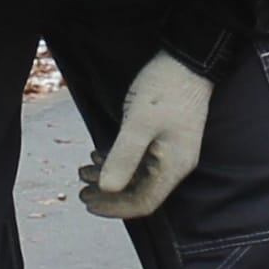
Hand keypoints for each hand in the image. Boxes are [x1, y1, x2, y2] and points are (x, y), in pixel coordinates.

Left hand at [79, 51, 215, 218]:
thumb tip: (107, 189)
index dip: (114, 208)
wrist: (188, 61)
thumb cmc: (165, 90)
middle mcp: (175, 165)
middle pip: (140, 192)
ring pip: (138, 176)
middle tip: (80, 191)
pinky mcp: (165, 140)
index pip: (144, 203)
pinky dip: (118, 160)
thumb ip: (124, 157)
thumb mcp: (139, 123)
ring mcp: (171, 152)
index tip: (88, 201)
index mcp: (173, 167)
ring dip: (110, 176)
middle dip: (108, 194)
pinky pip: (140, 160)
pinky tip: (98, 155)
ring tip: (83, 171)